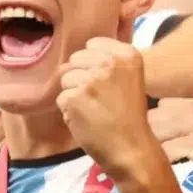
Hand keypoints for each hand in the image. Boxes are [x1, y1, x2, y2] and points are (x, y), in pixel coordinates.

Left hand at [58, 38, 157, 175]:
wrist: (131, 148)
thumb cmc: (129, 116)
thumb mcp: (128, 79)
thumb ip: (105, 62)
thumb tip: (65, 64)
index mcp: (127, 55)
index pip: (92, 44)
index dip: (94, 64)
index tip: (108, 82)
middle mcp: (110, 62)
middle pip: (76, 60)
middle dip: (81, 78)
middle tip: (100, 99)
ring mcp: (91, 79)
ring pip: (66, 79)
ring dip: (74, 95)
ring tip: (93, 110)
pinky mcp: (75, 97)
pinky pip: (61, 98)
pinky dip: (69, 111)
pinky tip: (86, 119)